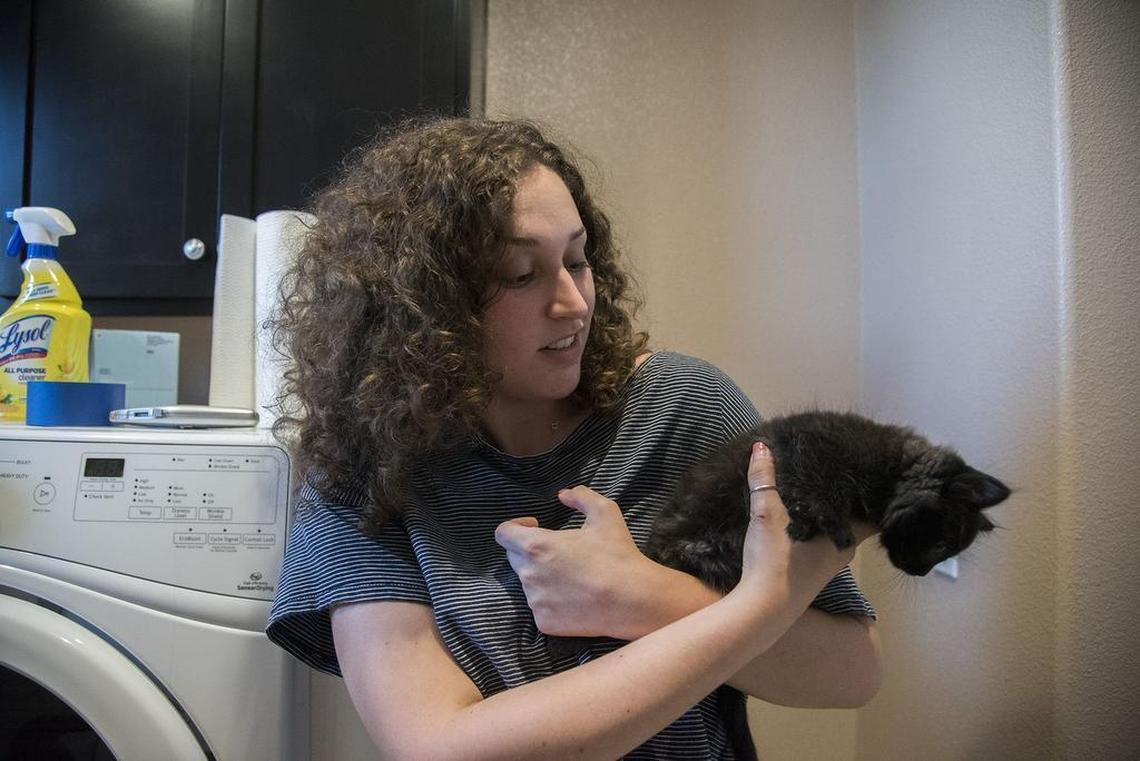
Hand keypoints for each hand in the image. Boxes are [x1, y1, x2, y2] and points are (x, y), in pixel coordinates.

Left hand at [494, 486, 651, 637]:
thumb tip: (563, 495)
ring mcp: (535, 601)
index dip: (515, 526)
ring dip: (543, 577)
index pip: (503, 533)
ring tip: (572, 578)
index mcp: (536, 546)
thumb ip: (581, 496)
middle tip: (559, 553)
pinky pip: (540, 608)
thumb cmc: (617, 554)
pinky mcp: (544, 623)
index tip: (535, 526)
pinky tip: (575, 599)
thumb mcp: (605, 512)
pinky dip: (552, 602)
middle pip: (515, 558)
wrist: (633, 600)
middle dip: (531, 551)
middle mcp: (529, 574)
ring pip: (529, 585)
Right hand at [738, 442, 855, 606]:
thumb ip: (764, 478)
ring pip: (837, 534)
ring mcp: (829, 567)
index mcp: (847, 535)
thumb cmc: (776, 558)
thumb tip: (762, 445)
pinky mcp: (813, 576)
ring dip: (830, 517)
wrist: (763, 608)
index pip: (873, 510)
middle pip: (855, 521)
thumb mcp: (767, 512)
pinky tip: (802, 521)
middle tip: (838, 474)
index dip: (871, 491)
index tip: (866, 472)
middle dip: (849, 501)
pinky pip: (823, 545)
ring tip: (819, 492)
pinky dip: (818, 530)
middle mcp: (845, 551)